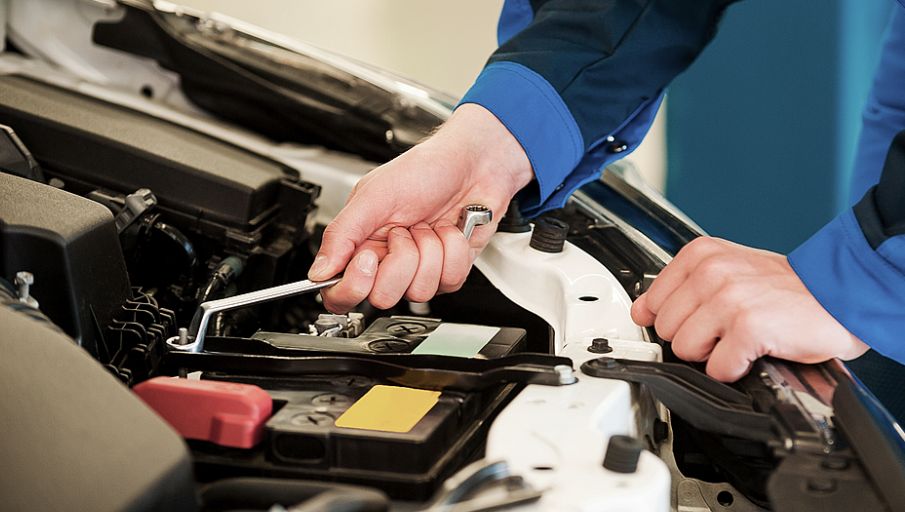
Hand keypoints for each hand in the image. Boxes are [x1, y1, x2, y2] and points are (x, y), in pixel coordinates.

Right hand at [308, 103, 533, 312]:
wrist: (472, 163)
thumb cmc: (424, 170)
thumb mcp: (374, 195)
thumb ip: (341, 234)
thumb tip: (318, 271)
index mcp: (360, 244)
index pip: (341, 292)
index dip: (353, 286)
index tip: (369, 258)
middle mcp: (388, 261)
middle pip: (382, 296)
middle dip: (401, 260)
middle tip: (405, 230)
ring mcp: (419, 268)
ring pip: (418, 291)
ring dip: (430, 251)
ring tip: (429, 225)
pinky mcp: (448, 270)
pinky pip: (449, 281)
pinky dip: (453, 251)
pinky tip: (449, 231)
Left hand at [630, 237, 867, 381]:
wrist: (841, 295)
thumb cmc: (788, 287)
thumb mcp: (729, 270)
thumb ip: (683, 287)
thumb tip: (642, 310)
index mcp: (702, 255)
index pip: (652, 302)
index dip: (675, 320)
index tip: (697, 320)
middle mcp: (712, 273)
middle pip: (667, 330)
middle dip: (695, 338)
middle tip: (728, 328)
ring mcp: (728, 299)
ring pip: (686, 350)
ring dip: (714, 354)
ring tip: (742, 337)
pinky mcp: (748, 327)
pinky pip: (717, 368)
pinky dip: (735, 369)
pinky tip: (754, 351)